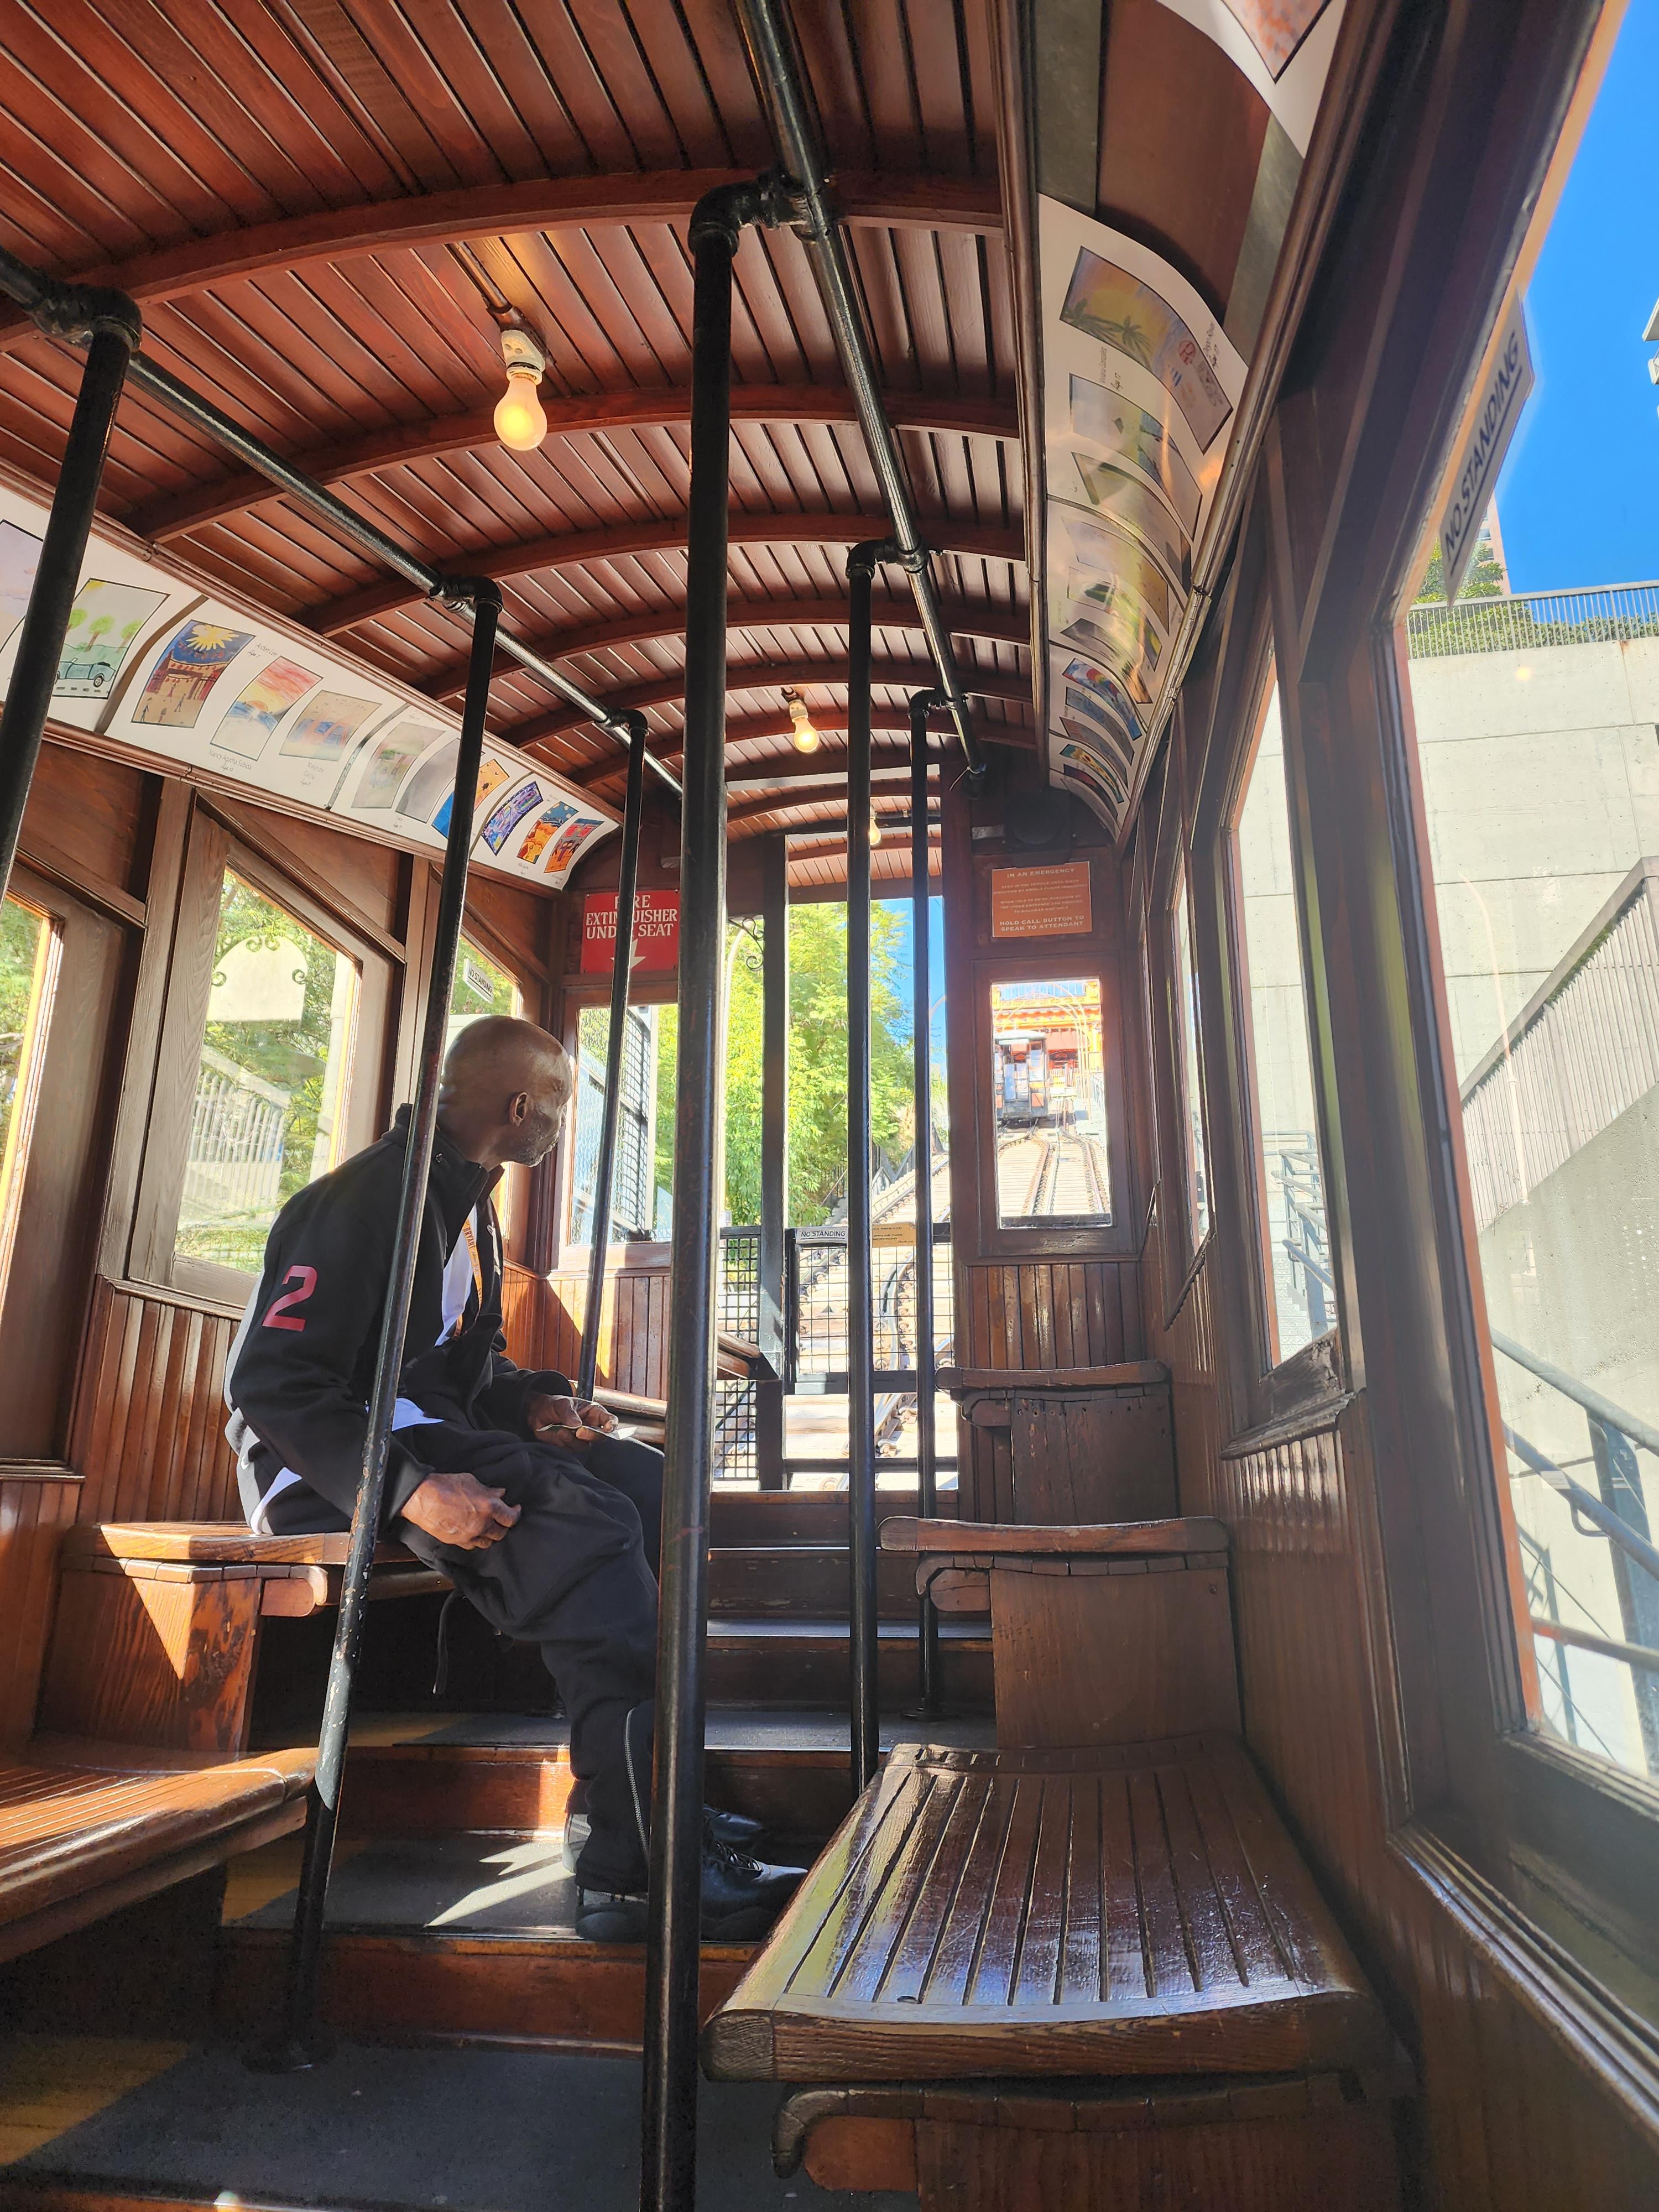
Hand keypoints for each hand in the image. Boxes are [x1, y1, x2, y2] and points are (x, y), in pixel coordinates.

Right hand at [402, 1471, 519, 1549]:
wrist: (422, 1498)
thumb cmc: (445, 1485)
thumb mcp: (471, 1481)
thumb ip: (488, 1490)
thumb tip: (500, 1493)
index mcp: (488, 1507)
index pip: (511, 1518)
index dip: (516, 1513)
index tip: (515, 1508)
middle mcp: (481, 1524)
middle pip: (501, 1533)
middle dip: (504, 1525)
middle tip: (502, 1518)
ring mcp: (469, 1536)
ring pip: (488, 1542)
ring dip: (491, 1535)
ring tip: (489, 1527)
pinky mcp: (457, 1542)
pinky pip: (472, 1545)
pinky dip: (476, 1540)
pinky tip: (474, 1531)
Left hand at [528, 1392, 619, 1450]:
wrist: (538, 1413)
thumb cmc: (554, 1405)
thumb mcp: (561, 1404)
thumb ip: (568, 1412)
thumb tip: (577, 1424)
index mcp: (594, 1413)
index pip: (609, 1420)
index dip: (611, 1425)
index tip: (607, 1428)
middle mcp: (590, 1426)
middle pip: (600, 1437)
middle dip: (590, 1435)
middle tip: (579, 1431)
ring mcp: (580, 1438)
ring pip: (584, 1446)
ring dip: (572, 1440)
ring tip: (561, 1430)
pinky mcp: (570, 1446)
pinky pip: (570, 1449)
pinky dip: (562, 1442)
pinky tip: (556, 1433)